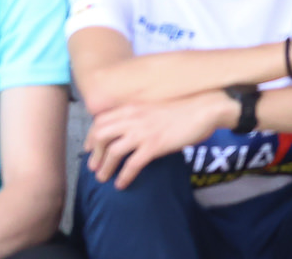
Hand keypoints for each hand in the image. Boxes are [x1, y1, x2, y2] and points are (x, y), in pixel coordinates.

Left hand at [83, 90, 225, 185]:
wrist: (203, 108)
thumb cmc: (182, 108)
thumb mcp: (152, 107)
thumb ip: (138, 116)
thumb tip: (130, 129)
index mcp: (130, 108)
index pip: (100, 120)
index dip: (91, 135)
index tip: (88, 147)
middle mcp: (131, 118)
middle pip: (101, 135)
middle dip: (94, 153)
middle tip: (93, 166)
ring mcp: (142, 132)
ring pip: (113, 151)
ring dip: (105, 167)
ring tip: (102, 178)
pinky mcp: (154, 146)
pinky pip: (133, 164)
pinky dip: (124, 176)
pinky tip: (121, 184)